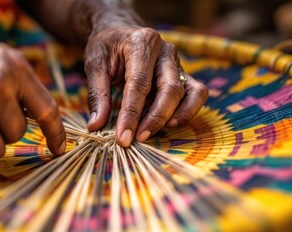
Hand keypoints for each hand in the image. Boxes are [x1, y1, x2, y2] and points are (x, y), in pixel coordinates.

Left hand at [84, 26, 207, 146]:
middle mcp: (165, 51)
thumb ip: (97, 95)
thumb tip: (96, 126)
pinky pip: (196, 93)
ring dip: (176, 117)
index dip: (132, 113)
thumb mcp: (95, 66)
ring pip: (191, 92)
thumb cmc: (106, 48)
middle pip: (170, 89)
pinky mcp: (183, 74)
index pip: (139, 83)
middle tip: (137, 139)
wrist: (118, 31)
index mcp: (142, 43)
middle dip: (155, 118)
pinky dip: (187, 111)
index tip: (123, 137)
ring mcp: (177, 62)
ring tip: (154, 132)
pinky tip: (169, 124)